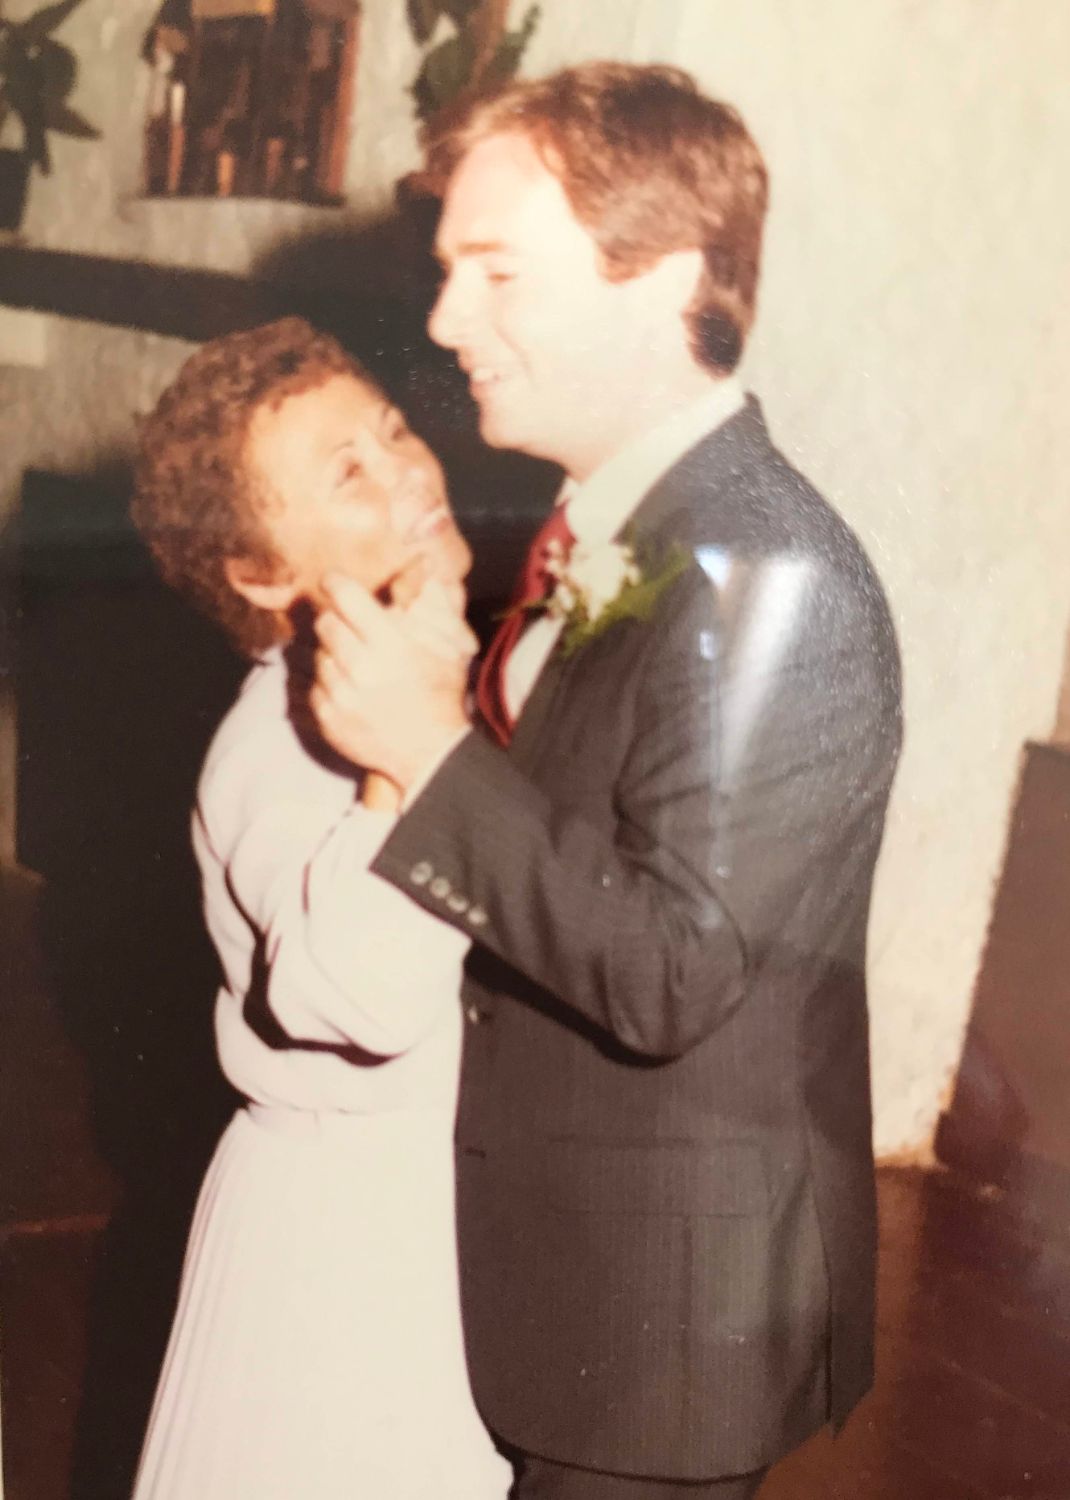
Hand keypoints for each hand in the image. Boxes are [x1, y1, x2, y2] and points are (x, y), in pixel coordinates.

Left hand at [311, 573, 475, 789]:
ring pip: (318, 654)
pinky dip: (328, 683)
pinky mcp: (327, 717)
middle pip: (325, 623)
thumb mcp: (447, 646)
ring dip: (333, 653)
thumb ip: (430, 606)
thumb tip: (418, 568)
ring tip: (355, 663)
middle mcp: (360, 667)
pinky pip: (314, 686)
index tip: (334, 581)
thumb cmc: (440, 694)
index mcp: (390, 644)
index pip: (346, 597)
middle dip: (336, 619)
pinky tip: (350, 688)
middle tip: (349, 624)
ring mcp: (340, 694)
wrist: (430, 752)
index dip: (337, 583)